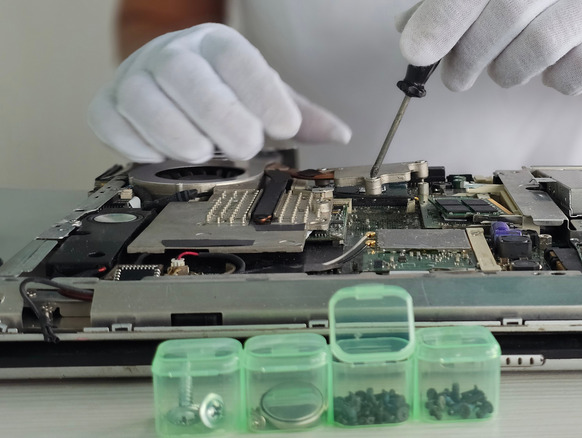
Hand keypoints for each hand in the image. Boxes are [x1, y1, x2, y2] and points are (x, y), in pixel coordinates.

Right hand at [89, 23, 350, 162]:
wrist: (168, 75)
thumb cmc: (222, 88)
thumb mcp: (264, 94)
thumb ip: (300, 113)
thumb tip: (340, 134)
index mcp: (215, 44)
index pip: (237, 58)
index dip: (262, 92)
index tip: (286, 126)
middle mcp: (170, 53)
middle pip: (182, 72)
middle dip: (217, 112)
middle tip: (246, 146)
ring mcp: (133, 76)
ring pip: (140, 96)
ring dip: (174, 131)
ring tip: (203, 152)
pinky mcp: (107, 105)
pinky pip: (109, 121)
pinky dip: (134, 143)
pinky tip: (162, 156)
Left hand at [396, 0, 581, 94]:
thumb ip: (458, 5)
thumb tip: (411, 34)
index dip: (443, 17)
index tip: (416, 53)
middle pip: (508, 8)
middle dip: (469, 54)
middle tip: (454, 77)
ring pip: (542, 44)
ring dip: (510, 70)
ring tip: (505, 71)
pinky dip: (558, 80)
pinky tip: (556, 69)